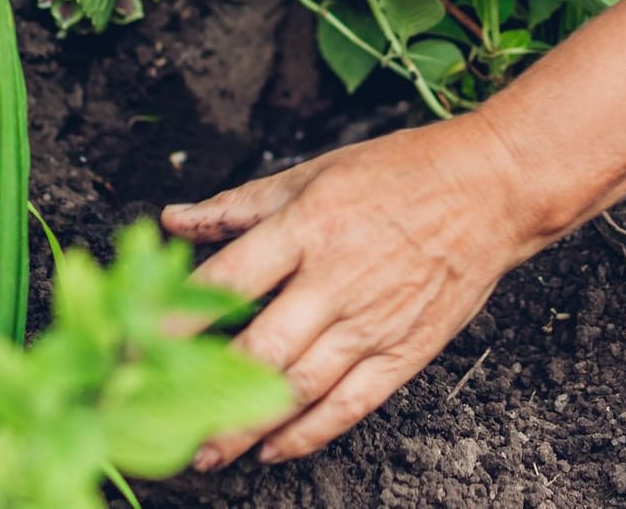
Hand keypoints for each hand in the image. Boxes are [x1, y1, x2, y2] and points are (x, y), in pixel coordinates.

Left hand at [161, 112, 554, 467]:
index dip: (177, 318)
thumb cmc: (401, 173)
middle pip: (258, 349)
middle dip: (203, 393)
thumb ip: (240, 204)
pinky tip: (276, 449)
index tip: (134, 346)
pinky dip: (310, 433)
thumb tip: (172, 218)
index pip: (228, 279)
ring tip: (208, 452)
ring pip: (299, 387)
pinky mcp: (406, 350)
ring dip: (247, 426)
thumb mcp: (314, 173)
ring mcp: (373, 320)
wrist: (492, 189)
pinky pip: (351, 403)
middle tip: (159, 420)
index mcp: (309, 226)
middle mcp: (336, 278)